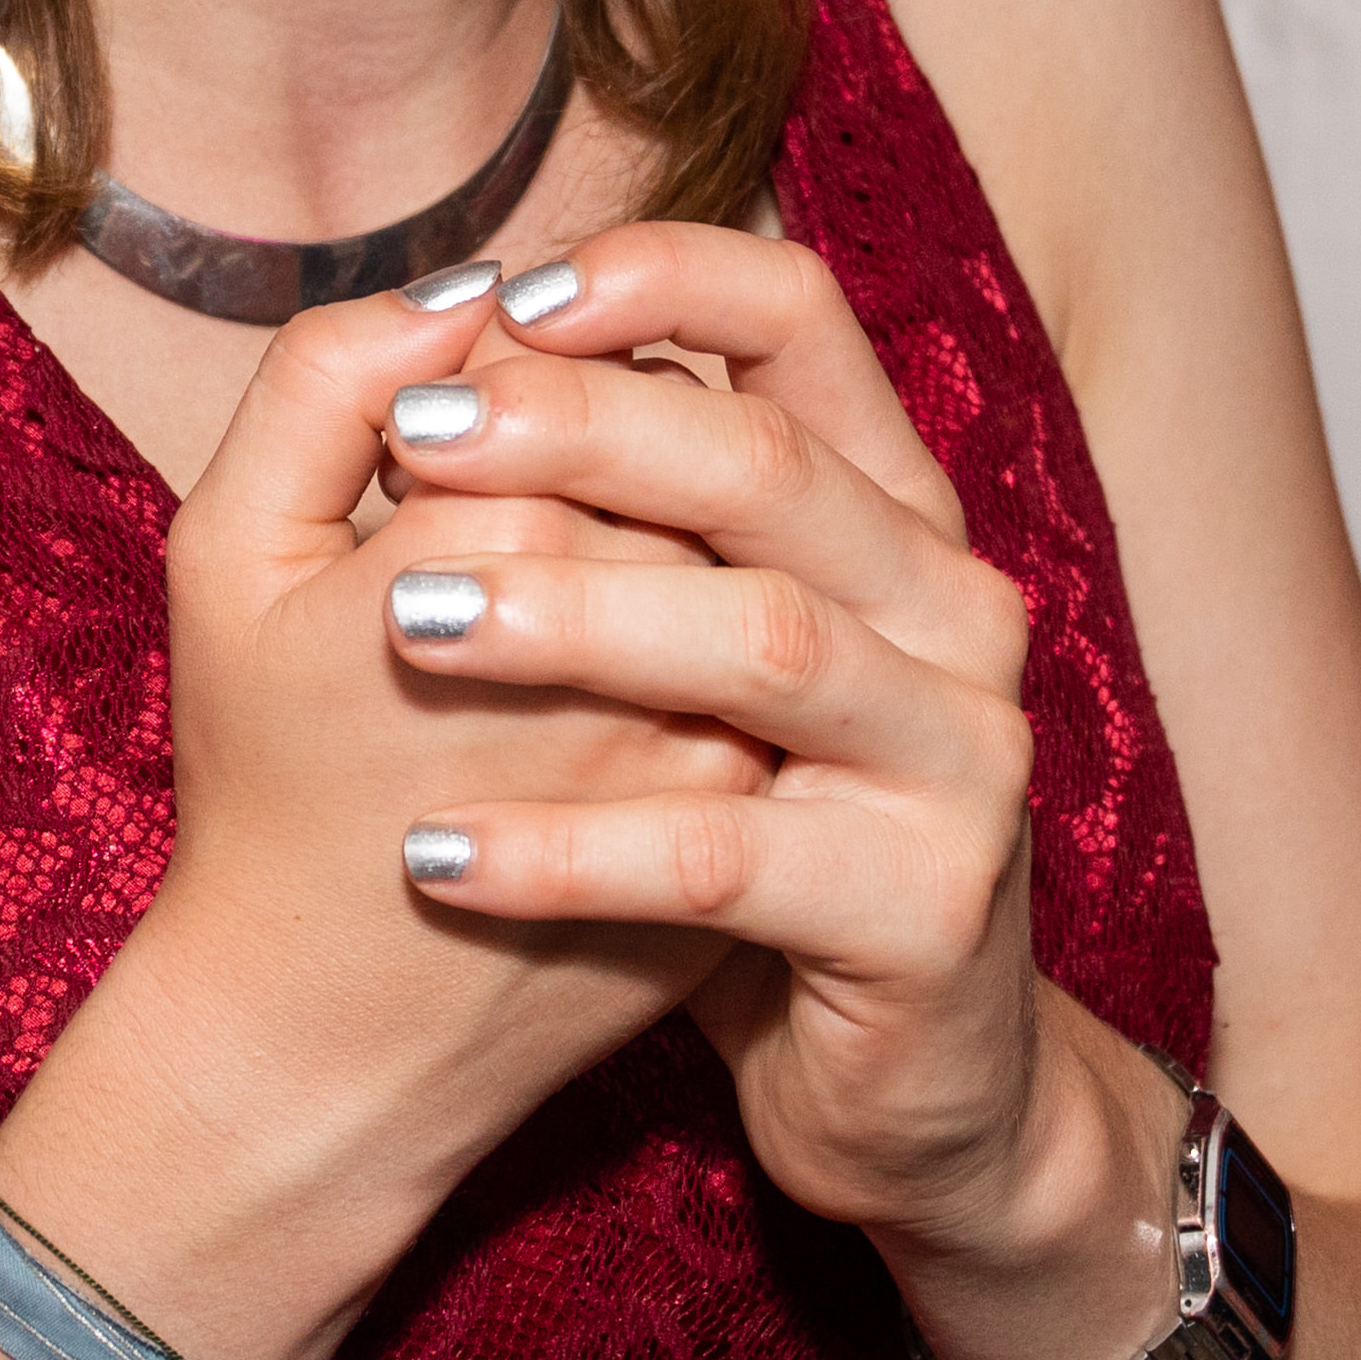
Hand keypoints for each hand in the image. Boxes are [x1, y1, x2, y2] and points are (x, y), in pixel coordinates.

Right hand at [0, 275, 763, 1359]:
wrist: (330, 1043)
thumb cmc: (263, 778)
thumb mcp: (230, 558)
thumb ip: (325, 378)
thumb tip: (476, 285)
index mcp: (492, 559)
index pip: (574, 367)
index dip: (509, 372)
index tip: (432, 439)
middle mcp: (636, 653)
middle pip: (685, 447)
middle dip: (602, 447)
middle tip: (493, 506)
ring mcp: (713, 749)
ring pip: (746, 553)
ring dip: (668, 539)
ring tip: (557, 586)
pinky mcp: (754, 818)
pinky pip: (769, 666)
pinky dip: (705, 640)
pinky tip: (619, 674)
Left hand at [360, 223, 1178, 1359]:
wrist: (877, 1083)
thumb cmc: (725, 825)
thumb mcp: (661, 647)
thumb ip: (591, 488)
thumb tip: (458, 328)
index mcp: (883, 503)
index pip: (802, 316)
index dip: (662, 276)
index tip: (501, 304)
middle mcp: (949, 601)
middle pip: (771, 464)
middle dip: (583, 431)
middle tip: (413, 443)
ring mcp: (960, 752)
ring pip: (764, 641)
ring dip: (573, 619)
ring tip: (400, 627)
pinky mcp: (927, 906)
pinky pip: (730, 855)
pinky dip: (576, 850)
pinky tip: (440, 857)